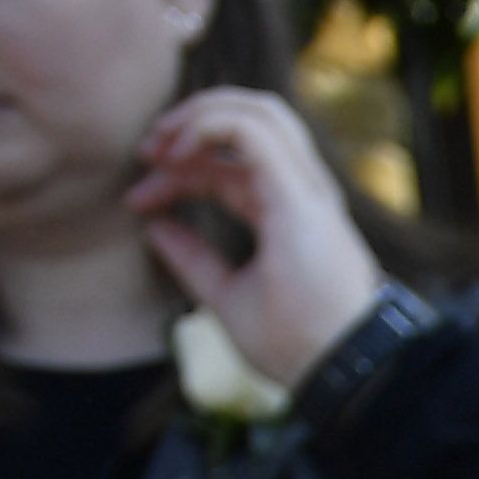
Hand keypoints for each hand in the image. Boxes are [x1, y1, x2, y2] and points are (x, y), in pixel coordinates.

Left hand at [130, 89, 382, 392]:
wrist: (339, 369)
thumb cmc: (296, 345)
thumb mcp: (228, 297)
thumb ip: (194, 260)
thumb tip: (154, 229)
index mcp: (291, 213)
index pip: (229, 168)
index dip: (177, 175)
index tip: (138, 203)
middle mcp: (304, 193)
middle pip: (250, 120)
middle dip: (191, 121)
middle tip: (146, 151)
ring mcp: (306, 190)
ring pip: (258, 110)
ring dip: (199, 113)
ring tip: (160, 142)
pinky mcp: (298, 194)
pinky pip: (251, 130)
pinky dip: (207, 125)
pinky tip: (177, 151)